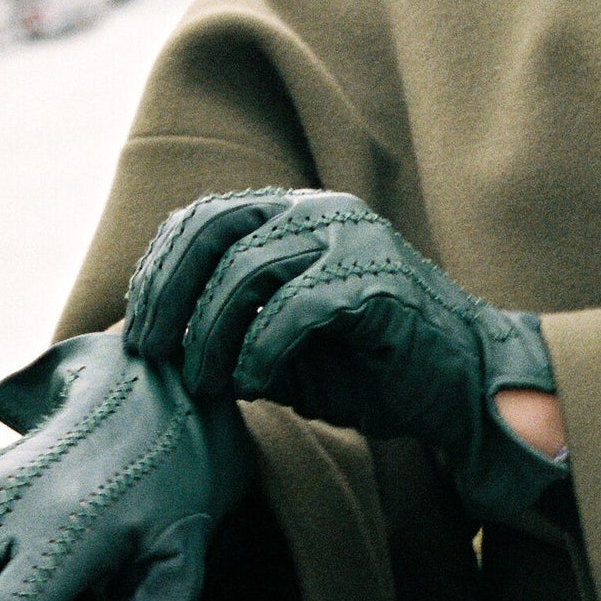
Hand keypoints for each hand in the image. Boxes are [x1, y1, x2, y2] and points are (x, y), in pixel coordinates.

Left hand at [124, 188, 564, 524]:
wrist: (462, 388)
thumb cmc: (371, 368)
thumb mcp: (283, 343)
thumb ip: (230, 327)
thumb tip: (156, 344)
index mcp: (294, 216)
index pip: (203, 219)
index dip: (159, 271)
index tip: (138, 328)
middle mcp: (321, 212)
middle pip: (214, 230)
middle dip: (170, 294)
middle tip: (154, 353)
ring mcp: (351, 240)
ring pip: (248, 269)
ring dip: (212, 333)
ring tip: (205, 383)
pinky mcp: (377, 280)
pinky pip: (296, 307)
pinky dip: (261, 350)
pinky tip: (253, 385)